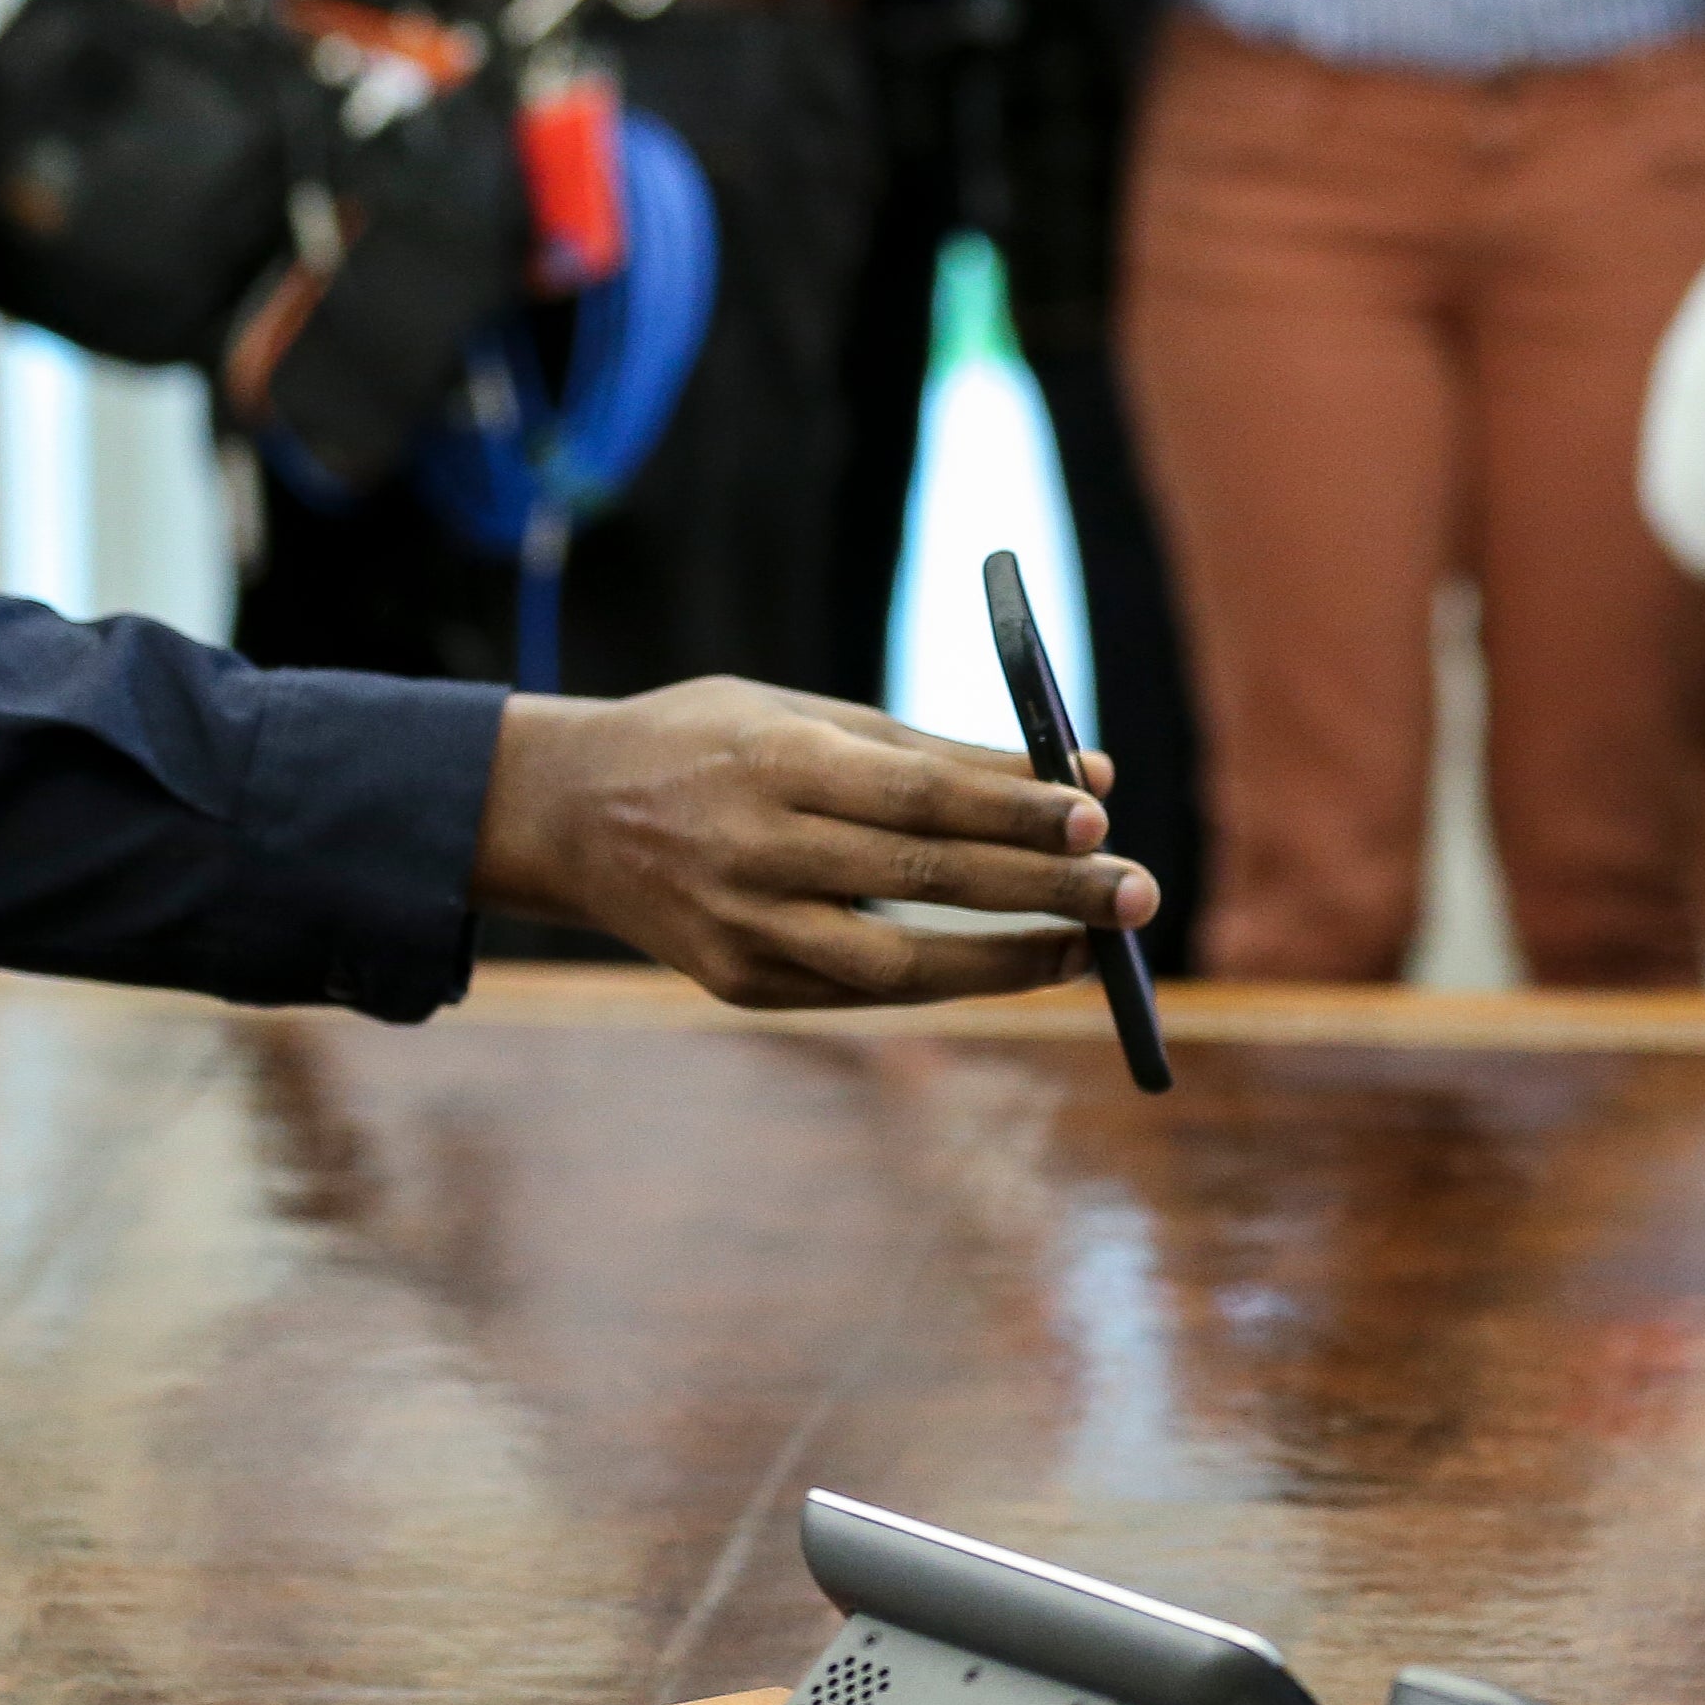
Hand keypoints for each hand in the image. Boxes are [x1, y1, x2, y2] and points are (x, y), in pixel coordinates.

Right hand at [475, 679, 1157, 1009]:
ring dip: (1009, 962)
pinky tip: (1011, 963)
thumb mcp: (809, 713)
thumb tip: (1083, 778)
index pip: (917, 796)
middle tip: (1138, 893)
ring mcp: (743, 930)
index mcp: (775, 762)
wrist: (566, 815)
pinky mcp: (737, 985)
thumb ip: (937, 750)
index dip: (1013, 810)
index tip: (1098, 814)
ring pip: (900, 966)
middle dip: (1044, 892)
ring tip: (1093, 951)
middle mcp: (756, 852)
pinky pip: (862, 992)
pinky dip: (943, 981)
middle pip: (925, 880)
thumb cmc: (713, 742)